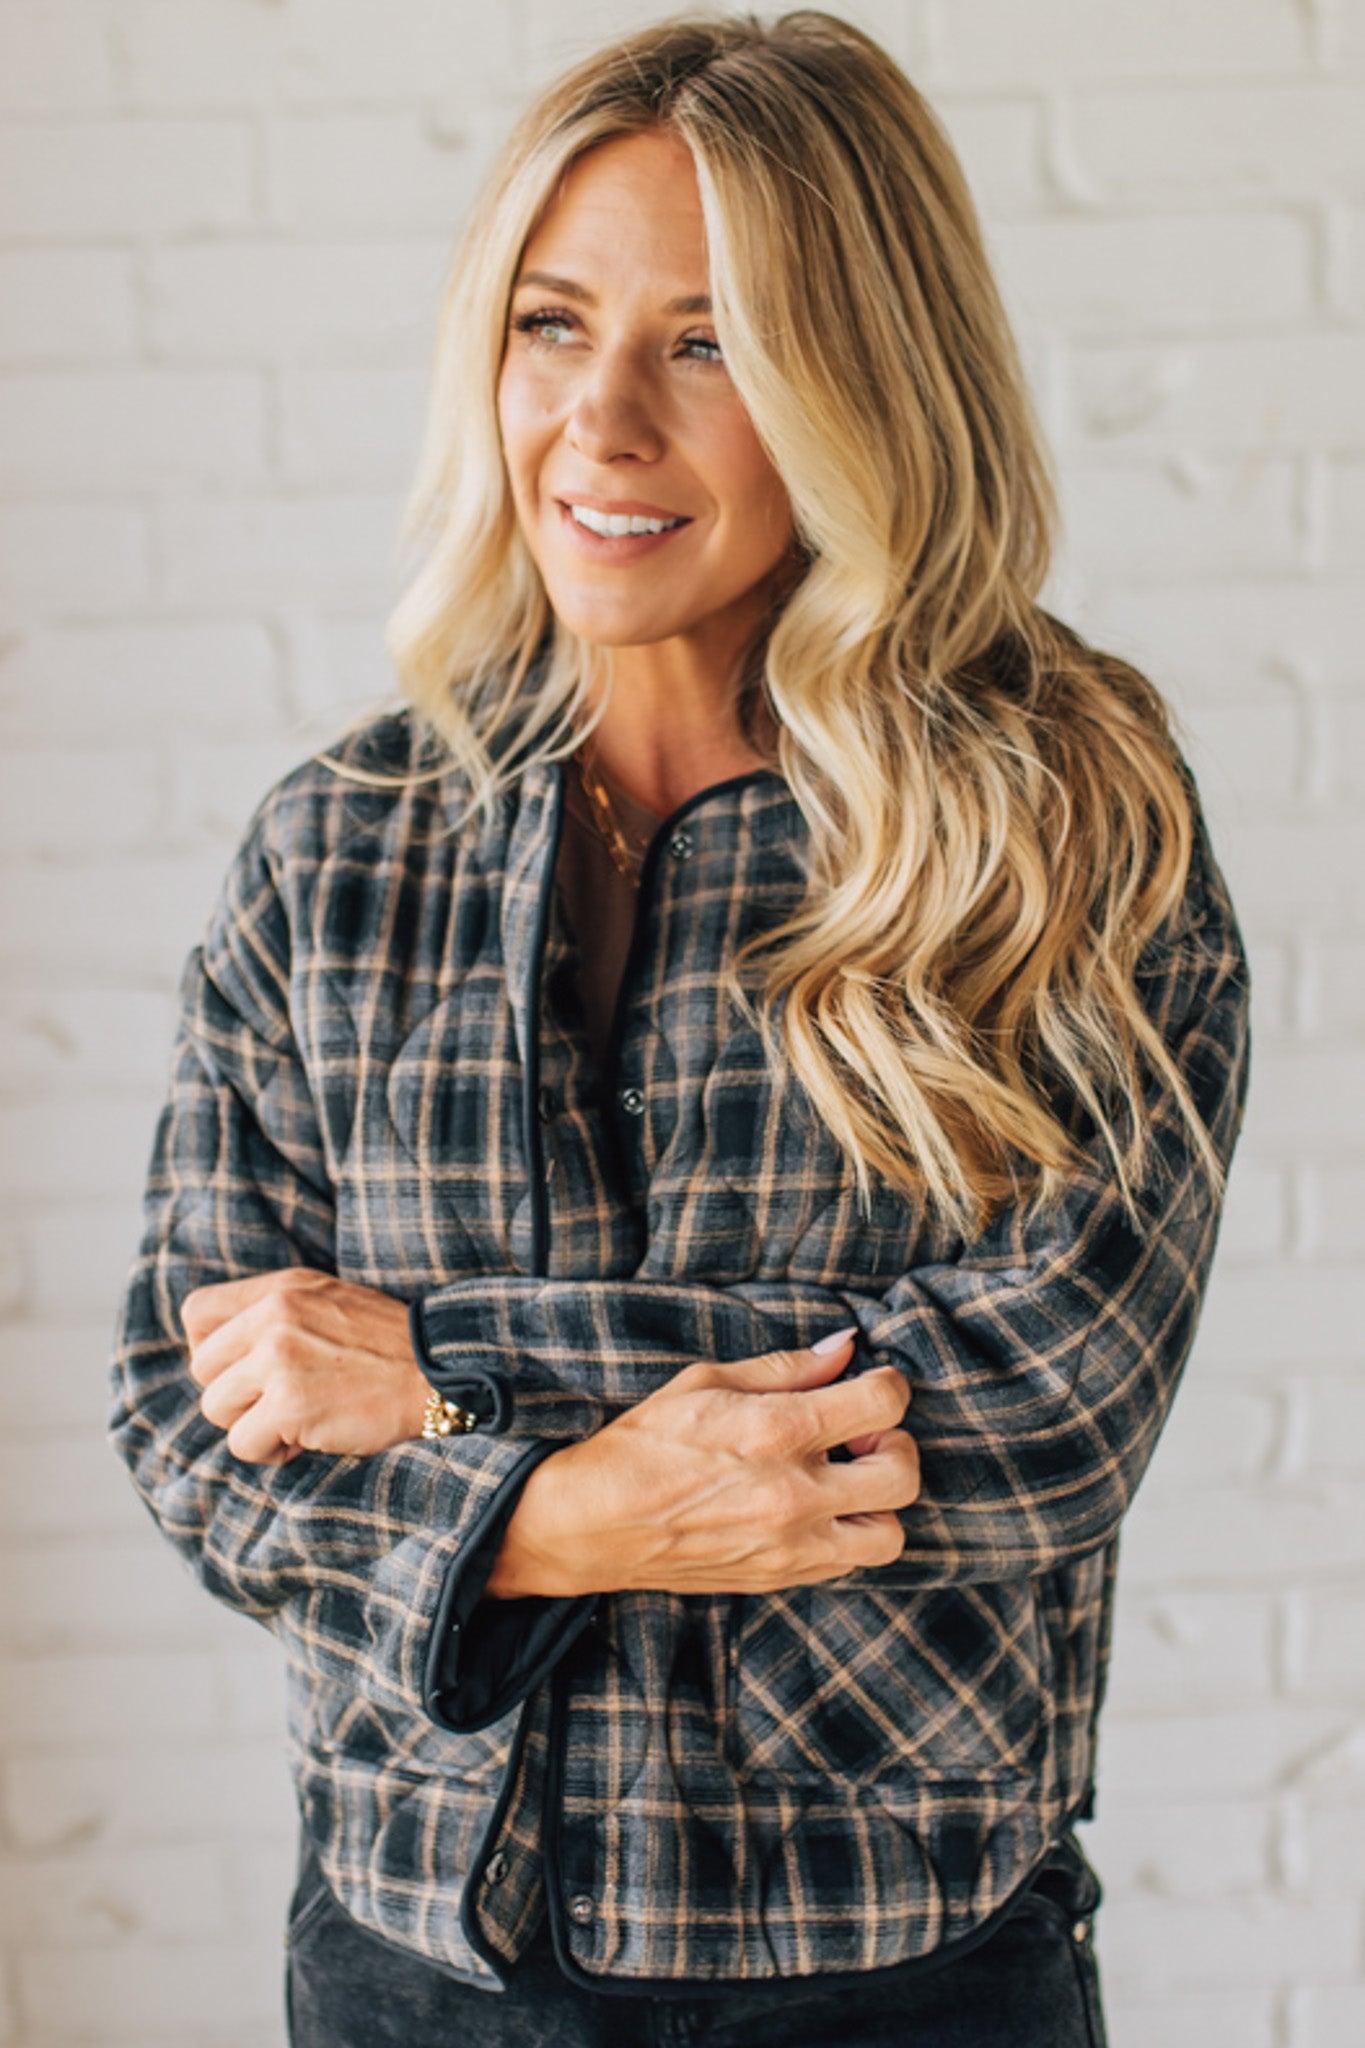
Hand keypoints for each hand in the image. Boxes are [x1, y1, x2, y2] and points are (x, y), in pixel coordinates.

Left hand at [180, 1267, 430, 1464]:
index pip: (197, 1311)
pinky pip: (243, 1443)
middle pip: (202, 1369)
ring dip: (251, 1426)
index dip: (207, 1349)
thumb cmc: (387, 1347)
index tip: (237, 1370)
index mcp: (281, 1289)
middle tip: (277, 1404)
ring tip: (296, 1421)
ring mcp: (279, 1359)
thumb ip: (277, 1314)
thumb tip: (223, 1354)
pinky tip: (307, 1439)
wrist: (440, 1373)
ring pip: (216, 1408)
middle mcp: (273, 1316)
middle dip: (234, 1396)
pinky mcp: (289, 1404)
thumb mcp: (329, 1302)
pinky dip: (270, 1451)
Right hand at [514, 1331, 919, 1597]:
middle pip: (903, 1475)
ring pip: (890, 1535)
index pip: (882, 1404)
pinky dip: (847, 1533)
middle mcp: (794, 1495)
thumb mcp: (707, 1382)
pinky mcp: (780, 1578)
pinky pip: (848, 1564)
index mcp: (777, 1432)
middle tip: (862, 1434)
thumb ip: (786, 1367)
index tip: (871, 1382)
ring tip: (844, 1479)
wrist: (593, 1524)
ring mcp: (790, 1546)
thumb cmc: (644, 1443)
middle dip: (896, 1444)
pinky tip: (814, 1508)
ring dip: (880, 1501)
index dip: (888, 1385)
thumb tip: (844, 1346)